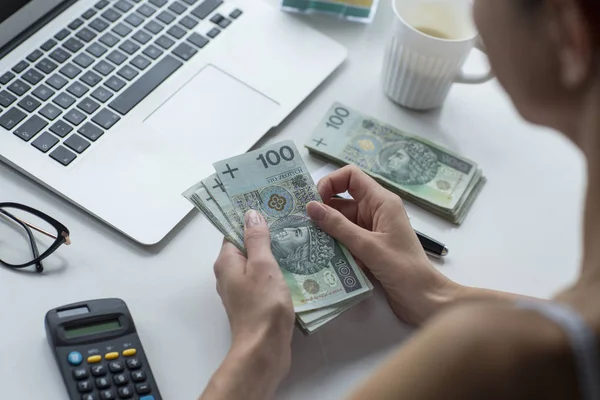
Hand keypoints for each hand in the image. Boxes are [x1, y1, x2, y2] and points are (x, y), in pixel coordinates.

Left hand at [212, 210, 294, 395]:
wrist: (264, 350)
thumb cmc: (263, 306)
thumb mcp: (262, 265)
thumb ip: (257, 239)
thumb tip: (250, 214)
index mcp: (227, 262)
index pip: (234, 232)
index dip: (250, 218)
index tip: (269, 206)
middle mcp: (230, 275)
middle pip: (247, 247)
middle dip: (266, 235)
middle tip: (289, 220)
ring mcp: (242, 290)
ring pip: (258, 264)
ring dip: (275, 254)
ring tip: (297, 239)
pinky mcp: (255, 303)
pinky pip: (265, 279)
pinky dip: (278, 271)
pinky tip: (295, 267)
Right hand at [306, 166, 457, 324]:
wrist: (423, 298)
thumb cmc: (402, 268)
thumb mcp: (368, 245)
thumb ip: (338, 226)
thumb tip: (311, 207)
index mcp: (381, 201)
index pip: (351, 176)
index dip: (330, 182)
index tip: (314, 201)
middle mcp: (375, 211)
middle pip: (341, 200)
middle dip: (321, 210)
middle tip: (299, 223)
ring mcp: (371, 230)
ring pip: (340, 222)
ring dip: (325, 230)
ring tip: (304, 241)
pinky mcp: (368, 248)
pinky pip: (344, 239)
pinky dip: (332, 244)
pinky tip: (317, 254)